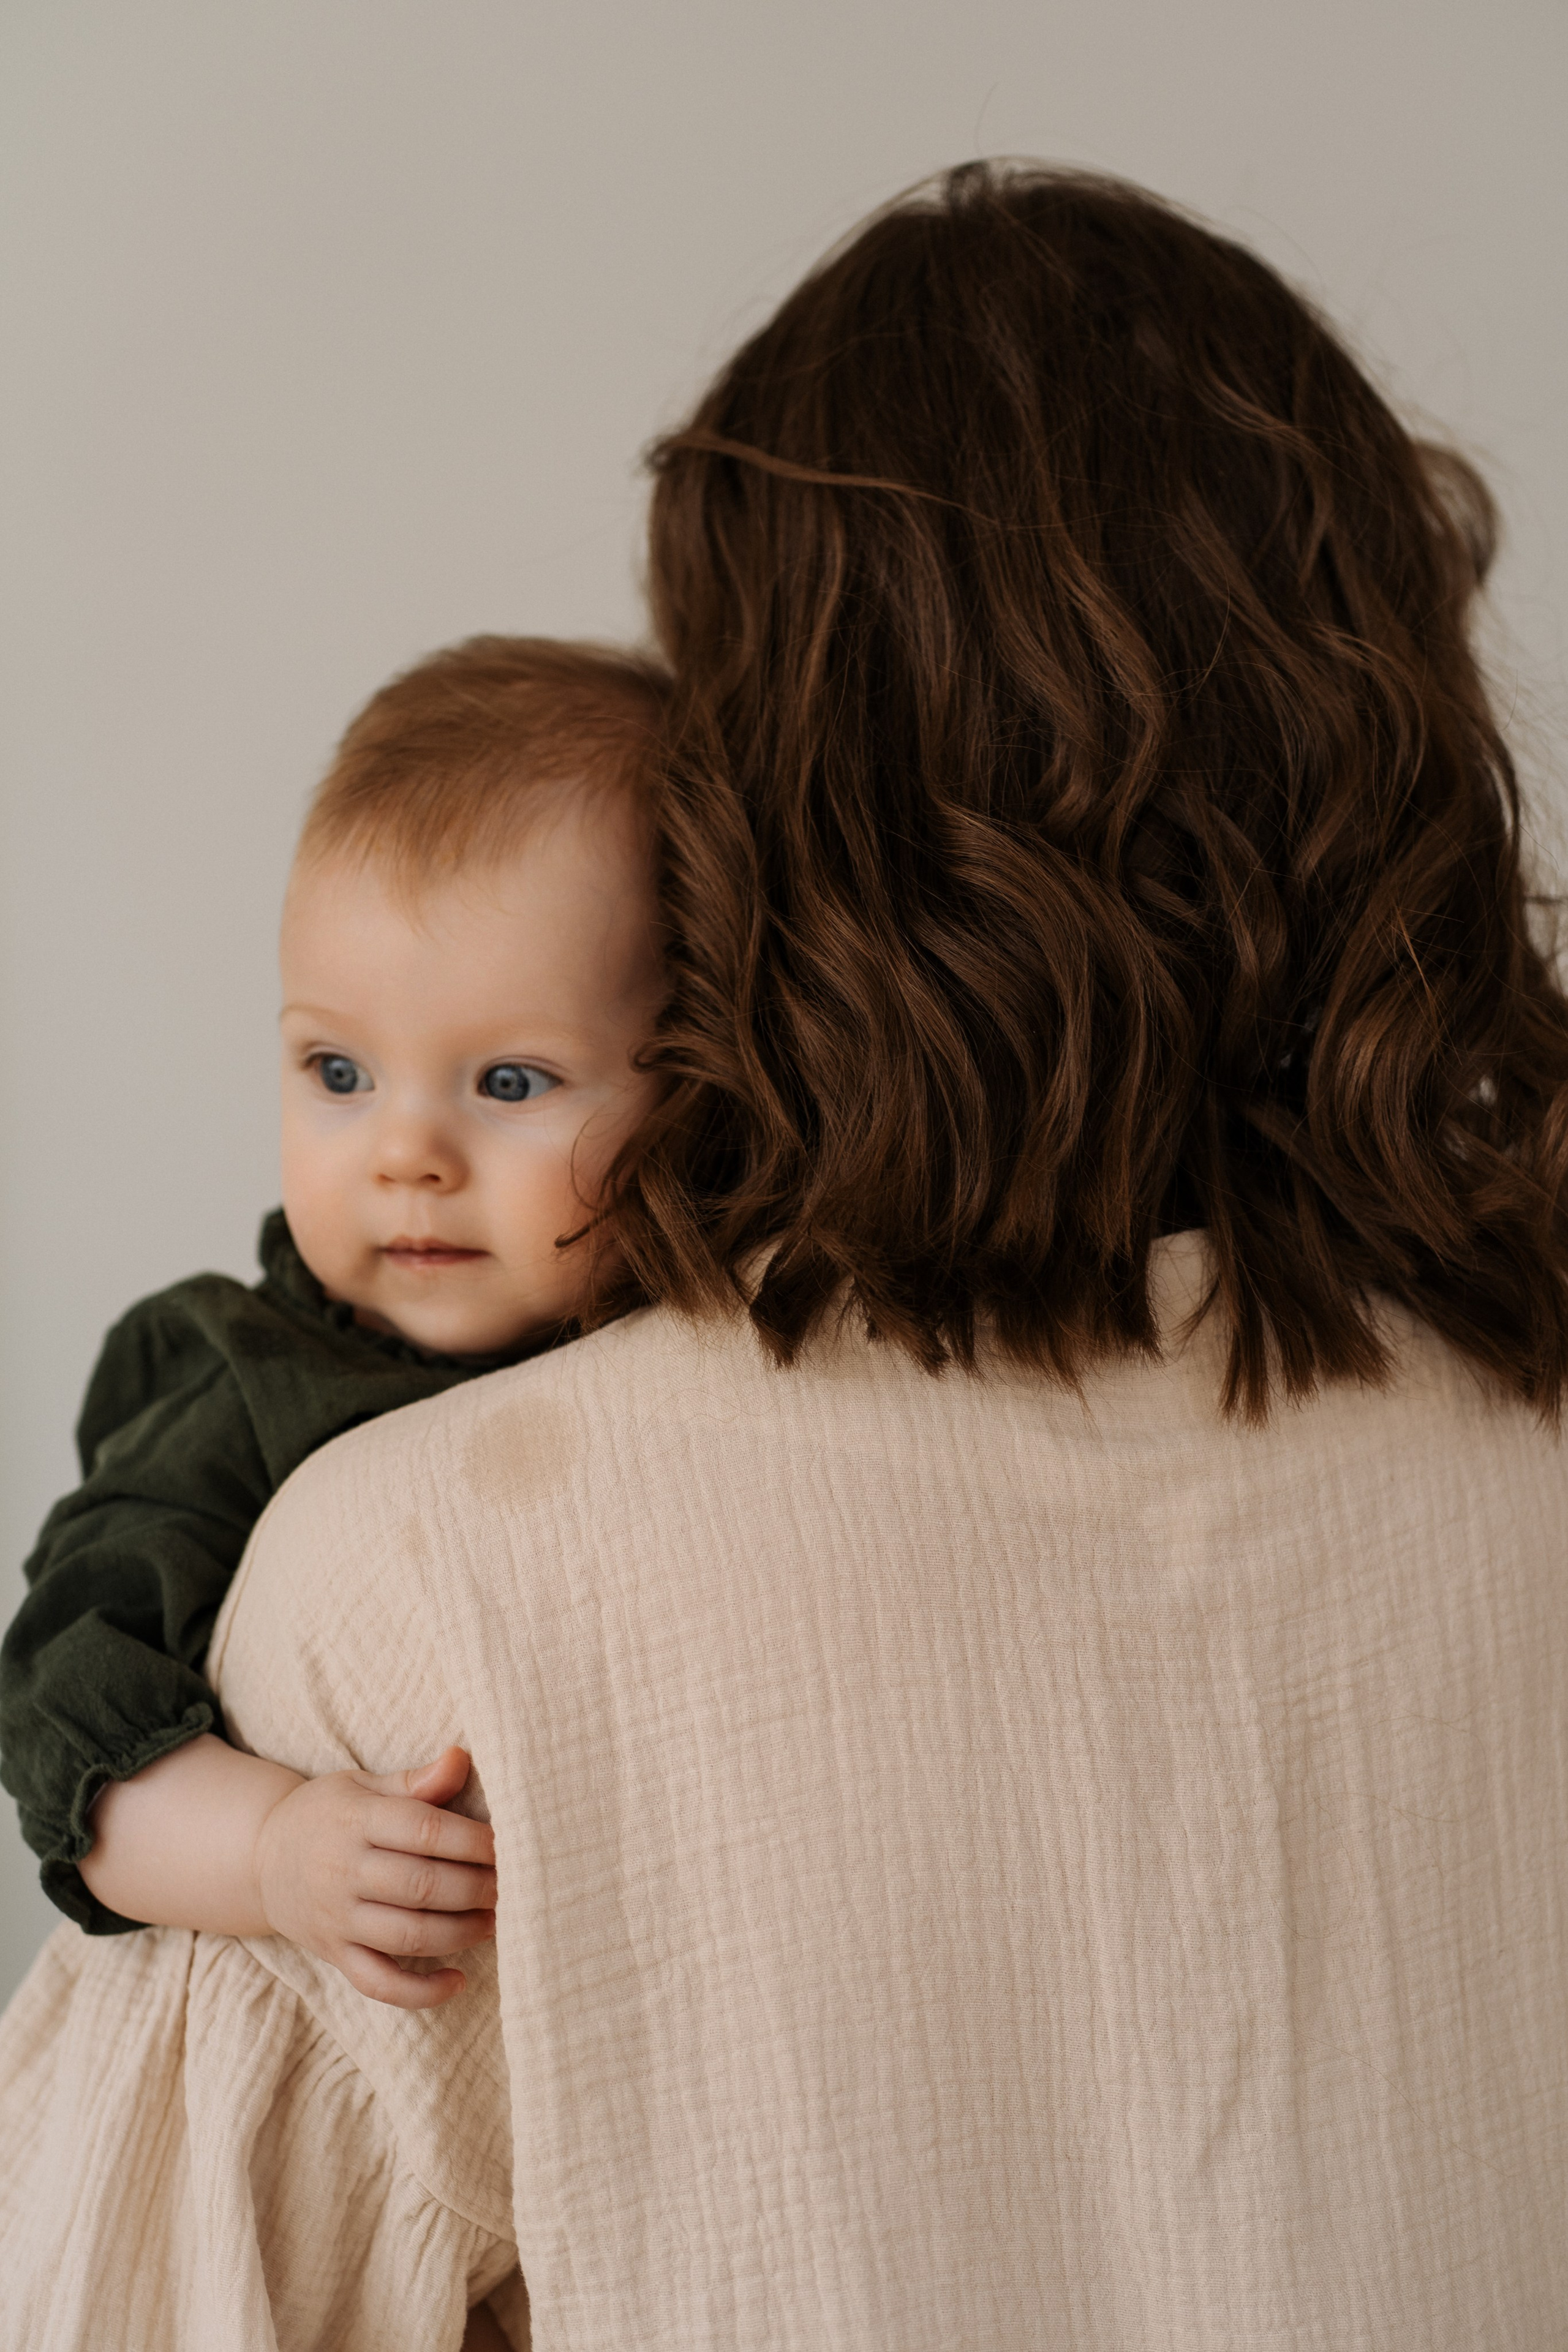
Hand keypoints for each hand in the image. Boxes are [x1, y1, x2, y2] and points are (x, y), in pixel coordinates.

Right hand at [252, 1745, 496, 2010]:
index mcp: (357, 1821)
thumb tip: (461, 1757)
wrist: (260, 1858)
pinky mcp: (334, 1955)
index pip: (425, 1831)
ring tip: (497, 1921)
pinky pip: (378, 1983)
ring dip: (461, 1932)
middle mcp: (344, 1871)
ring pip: (408, 1935)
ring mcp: (337, 1919)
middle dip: (477, 1888)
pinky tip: (458, 1981)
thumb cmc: (328, 1813)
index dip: (473, 1840)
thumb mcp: (363, 1785)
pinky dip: (419, 1991)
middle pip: (423, 1886)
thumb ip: (414, 1780)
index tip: (508, 1844)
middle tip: (515, 1885)